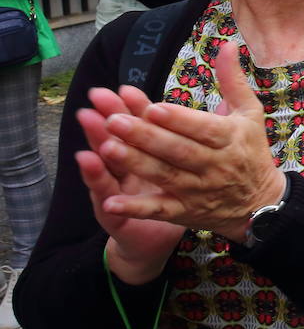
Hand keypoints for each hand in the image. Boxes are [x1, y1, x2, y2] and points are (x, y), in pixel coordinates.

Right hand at [75, 87, 185, 283]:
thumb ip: (179, 134)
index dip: (131, 109)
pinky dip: (108, 200)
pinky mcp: (119, 219)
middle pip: (113, 141)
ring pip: (106, 172)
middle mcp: (123, 170)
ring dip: (98, 157)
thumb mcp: (170, 162)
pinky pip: (113, 209)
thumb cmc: (165, 193)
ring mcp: (118, 193)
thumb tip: (188, 106)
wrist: (152, 239)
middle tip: (97, 101)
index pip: (135, 127)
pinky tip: (106, 197)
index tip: (126, 89)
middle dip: (107, 122)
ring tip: (90, 143)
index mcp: (141, 153)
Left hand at [89, 43, 286, 241]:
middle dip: (145, 137)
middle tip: (113, 121)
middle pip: (177, 151)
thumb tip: (227, 44)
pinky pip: (158, 211)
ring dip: (135, 163)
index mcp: (230, 139)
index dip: (177, 119)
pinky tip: (109, 202)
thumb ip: (233, 80)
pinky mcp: (185, 211)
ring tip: (105, 147)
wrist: (261, 202)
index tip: (152, 108)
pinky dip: (135, 209)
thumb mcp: (249, 113)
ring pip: (164, 176)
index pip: (202, 128)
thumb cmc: (250, 150)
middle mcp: (215, 166)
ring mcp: (199, 191)